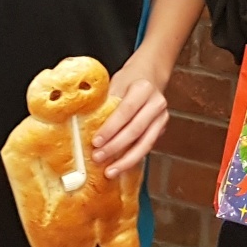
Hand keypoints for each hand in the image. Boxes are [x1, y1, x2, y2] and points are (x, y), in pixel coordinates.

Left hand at [93, 62, 170, 178]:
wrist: (149, 75)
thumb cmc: (128, 80)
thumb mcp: (115, 84)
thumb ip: (105, 103)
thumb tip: (84, 124)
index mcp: (143, 88)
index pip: (126, 111)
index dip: (110, 128)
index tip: (96, 141)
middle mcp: (156, 103)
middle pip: (136, 130)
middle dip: (115, 147)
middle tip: (98, 158)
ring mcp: (162, 117)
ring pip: (145, 143)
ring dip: (126, 160)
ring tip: (110, 171)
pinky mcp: (161, 129)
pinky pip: (147, 147)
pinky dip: (133, 159)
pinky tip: (120, 166)